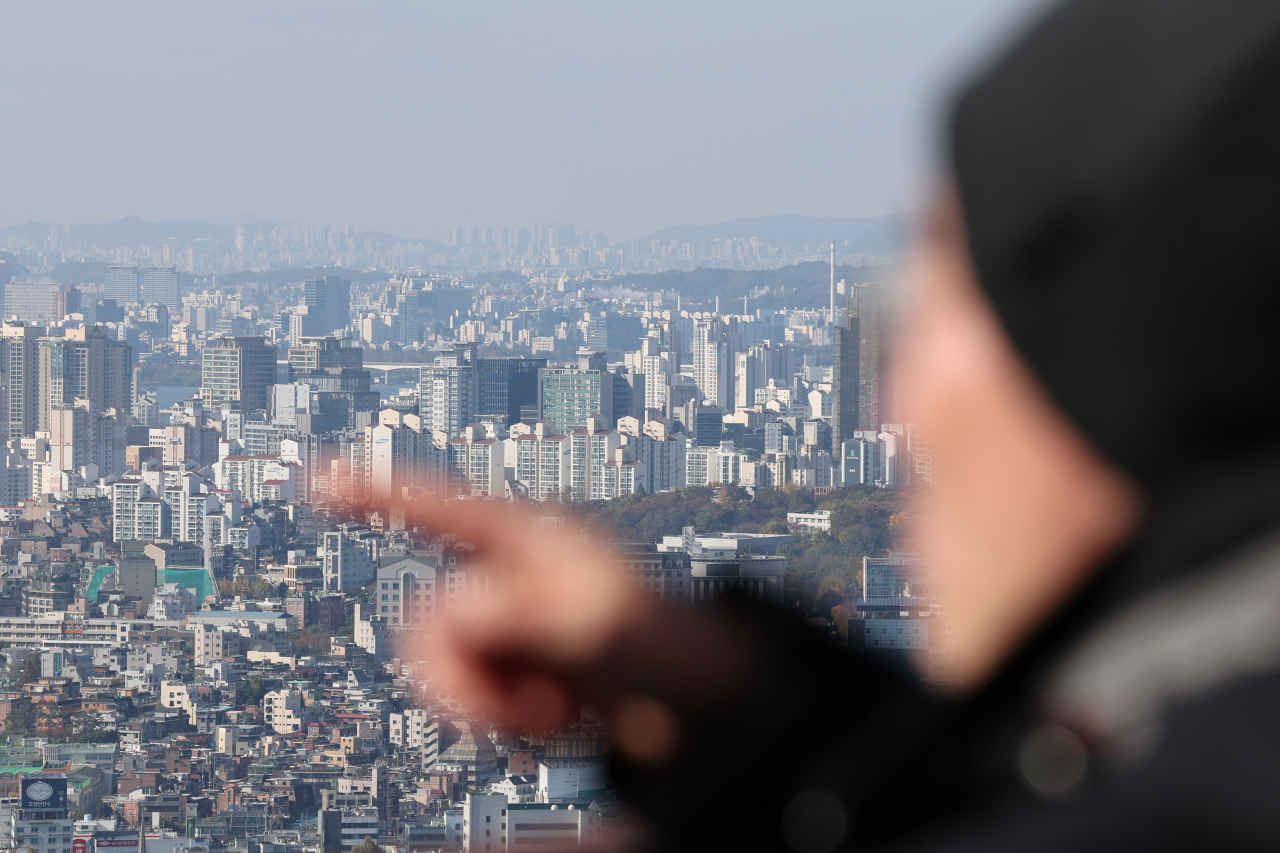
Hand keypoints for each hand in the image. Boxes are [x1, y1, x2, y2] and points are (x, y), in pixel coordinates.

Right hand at [406, 498, 756, 765]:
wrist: (697, 706)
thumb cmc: (663, 645)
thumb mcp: (595, 625)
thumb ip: (519, 614)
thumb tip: (453, 611)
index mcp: (530, 539)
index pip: (439, 505)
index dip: (375, 492)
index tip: (317, 478)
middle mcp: (513, 574)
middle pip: (428, 616)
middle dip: (463, 674)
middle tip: (525, 705)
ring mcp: (514, 620)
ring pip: (443, 660)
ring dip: (485, 699)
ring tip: (549, 709)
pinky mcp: (518, 661)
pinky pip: (469, 687)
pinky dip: (498, 714)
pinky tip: (552, 714)